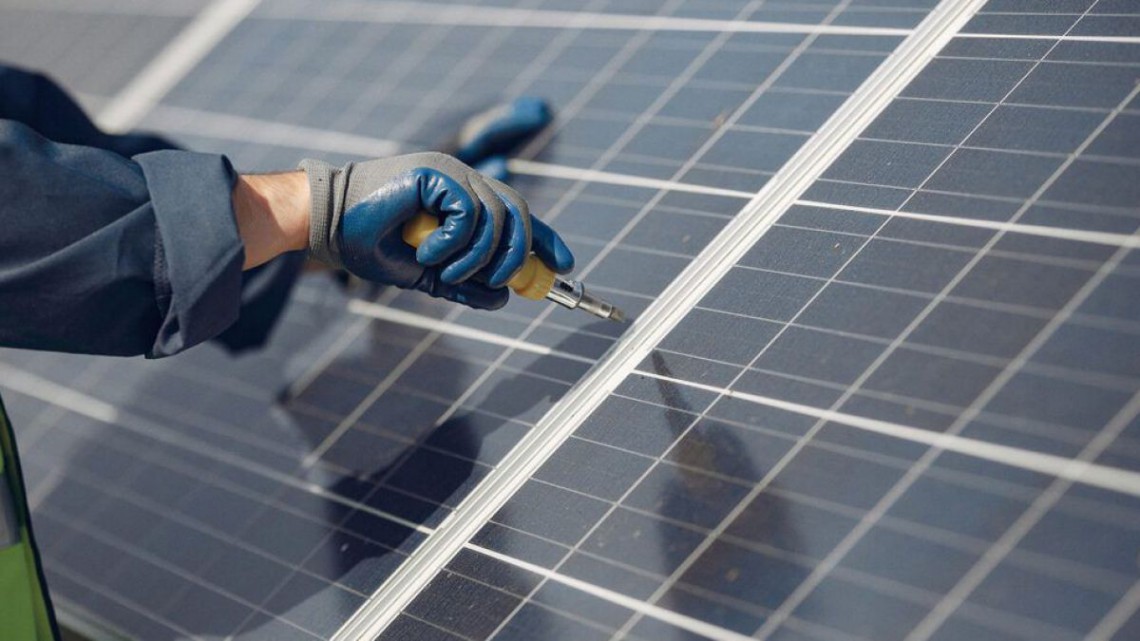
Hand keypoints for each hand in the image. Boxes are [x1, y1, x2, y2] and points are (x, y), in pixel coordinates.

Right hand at [299, 152, 573, 309]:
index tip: (565, 267)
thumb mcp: (425, 273)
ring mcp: (450, 172)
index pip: (517, 215)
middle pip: (518, 215)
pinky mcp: (436, 172)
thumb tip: (502, 299)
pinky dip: (455, 243)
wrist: (325, 225)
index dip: (545, 240)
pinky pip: (470, 213)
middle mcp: (463, 180)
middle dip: (517, 257)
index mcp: (463, 198)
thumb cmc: (368, 243)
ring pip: (497, 219)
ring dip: (476, 258)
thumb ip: (462, 283)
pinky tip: (427, 253)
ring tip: (444, 271)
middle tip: (497, 283)